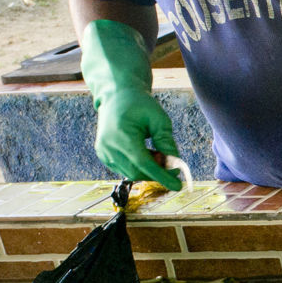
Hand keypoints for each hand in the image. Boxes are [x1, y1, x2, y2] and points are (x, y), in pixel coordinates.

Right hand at [77, 19, 183, 188]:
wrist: (116, 96)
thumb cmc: (140, 105)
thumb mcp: (159, 119)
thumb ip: (166, 142)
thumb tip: (175, 166)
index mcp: (121, 134)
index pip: (143, 163)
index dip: (161, 176)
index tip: (177, 186)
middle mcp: (108, 145)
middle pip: (137, 171)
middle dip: (157, 172)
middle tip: (171, 162)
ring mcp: (103, 151)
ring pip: (131, 173)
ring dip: (148, 169)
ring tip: (156, 151)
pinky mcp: (103, 154)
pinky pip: (124, 169)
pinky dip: (138, 166)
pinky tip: (145, 152)